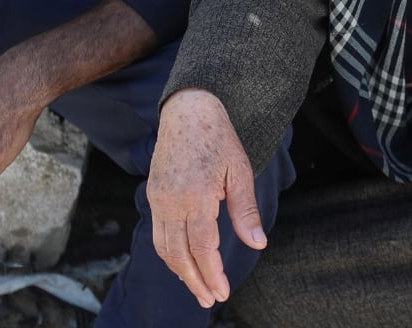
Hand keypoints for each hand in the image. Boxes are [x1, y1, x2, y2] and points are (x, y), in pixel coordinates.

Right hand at [148, 89, 265, 307]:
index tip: (222, 292)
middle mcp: (171, 201)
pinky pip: (158, 233)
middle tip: (210, 300)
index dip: (212, 274)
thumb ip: (246, 210)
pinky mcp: (153, 195)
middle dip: (195, 281)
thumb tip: (258, 243)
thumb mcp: (240, 170)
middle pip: (179, 255)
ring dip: (180, 272)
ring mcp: (158, 198)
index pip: (202, 247)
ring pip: (164, 248)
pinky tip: (183, 262)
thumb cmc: (218, 138)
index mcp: (196, 195)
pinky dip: (169, 254)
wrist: (188, 110)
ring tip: (198, 288)